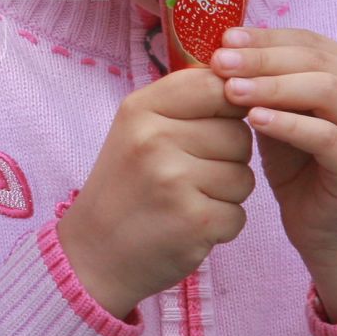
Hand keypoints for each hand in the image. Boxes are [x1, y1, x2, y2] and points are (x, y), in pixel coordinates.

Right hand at [56, 67, 254, 318]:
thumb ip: (184, 103)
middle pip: (239, 134)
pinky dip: (221, 226)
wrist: (92, 254)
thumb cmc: (125, 187)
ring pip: (244, 176)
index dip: (231, 105)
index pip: (216, 84)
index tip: (215, 126)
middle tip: (189, 175)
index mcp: (141, 109)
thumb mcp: (137, 130)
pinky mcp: (194, 220)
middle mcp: (155, 139)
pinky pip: (239, 214)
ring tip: (187, 200)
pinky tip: (188, 225)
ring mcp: (174, 180)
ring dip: (226, 194)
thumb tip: (243, 81)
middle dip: (228, 157)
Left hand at [211, 27, 336, 320]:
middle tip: (220, 61)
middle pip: (316, 60)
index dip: (265, 37)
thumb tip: (221, 48)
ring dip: (274, 86)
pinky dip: (288, 123)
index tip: (223, 39)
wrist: (329, 228)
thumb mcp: (277, 113)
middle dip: (263, 58)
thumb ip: (262, 82)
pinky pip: (326, 136)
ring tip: (231, 89)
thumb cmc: (299, 164)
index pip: (308, 41)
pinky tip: (254, 120)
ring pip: (326, 90)